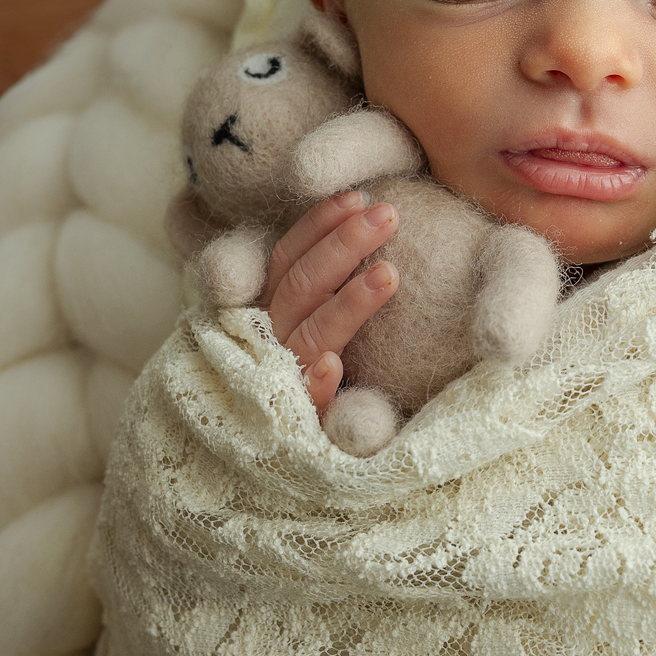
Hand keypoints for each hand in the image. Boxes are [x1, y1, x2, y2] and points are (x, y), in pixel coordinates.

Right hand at [260, 190, 398, 415]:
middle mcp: (266, 340)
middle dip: (344, 245)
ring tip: (390, 274)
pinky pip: (302, 404)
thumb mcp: (305, 322)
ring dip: (348, 304)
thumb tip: (359, 220)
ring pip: (309, 334)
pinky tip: (332, 366)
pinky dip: (314, 382)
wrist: (267, 460)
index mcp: (268, 310)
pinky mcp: (291, 426)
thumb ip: (318, 284)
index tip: (357, 195)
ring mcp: (276, 381)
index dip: (319, 224)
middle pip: (300, 284)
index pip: (287, 257)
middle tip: (388, 214)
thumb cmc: (300, 376)